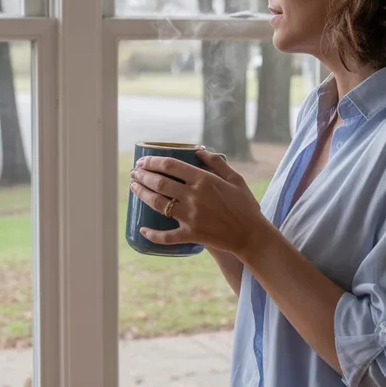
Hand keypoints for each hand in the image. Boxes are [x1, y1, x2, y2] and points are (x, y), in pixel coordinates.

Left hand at [129, 149, 267, 255]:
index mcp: (204, 180)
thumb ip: (217, 163)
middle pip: (160, 183)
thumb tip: (198, 150)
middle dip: (142, 176)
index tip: (143, 161)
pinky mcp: (191, 234)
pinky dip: (152, 234)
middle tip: (134, 173)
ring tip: (134, 187)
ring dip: (141, 194)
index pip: (171, 166)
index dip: (152, 162)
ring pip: (158, 204)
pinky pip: (167, 236)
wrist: (252, 235)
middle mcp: (194, 196)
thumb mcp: (235, 179)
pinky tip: (142, 229)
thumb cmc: (245, 205)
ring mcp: (190, 216)